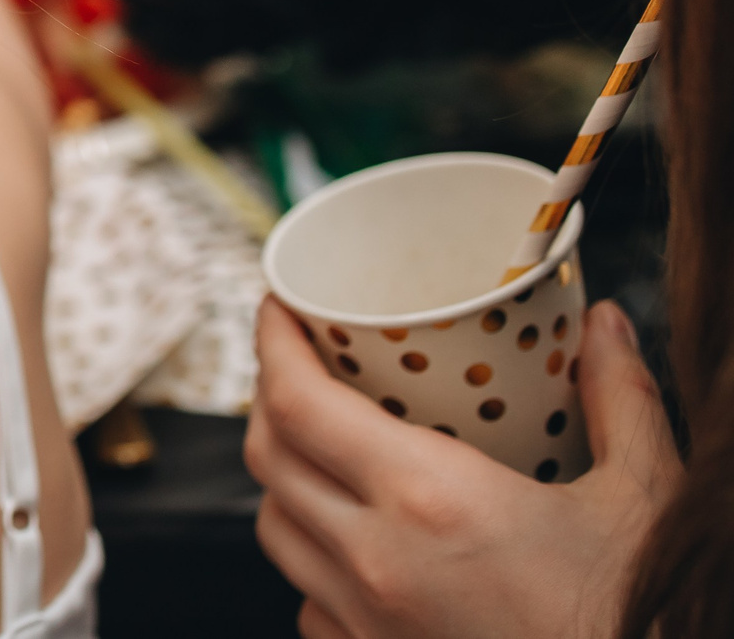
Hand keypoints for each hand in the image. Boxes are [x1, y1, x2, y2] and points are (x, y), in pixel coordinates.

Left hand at [245, 296, 678, 638]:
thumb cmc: (640, 619)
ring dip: (285, 478)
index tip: (280, 306)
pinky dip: (313, 560)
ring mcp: (365, 621)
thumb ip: (621, 403)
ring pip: (275, 528)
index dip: (273, 344)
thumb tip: (603, 326)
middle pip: (268, 457)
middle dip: (271, 396)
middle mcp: (376, 561)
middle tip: (300, 361)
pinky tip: (354, 542)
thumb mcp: (645, 501)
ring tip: (321, 443)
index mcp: (430, 501)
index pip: (297, 403)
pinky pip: (306, 600)